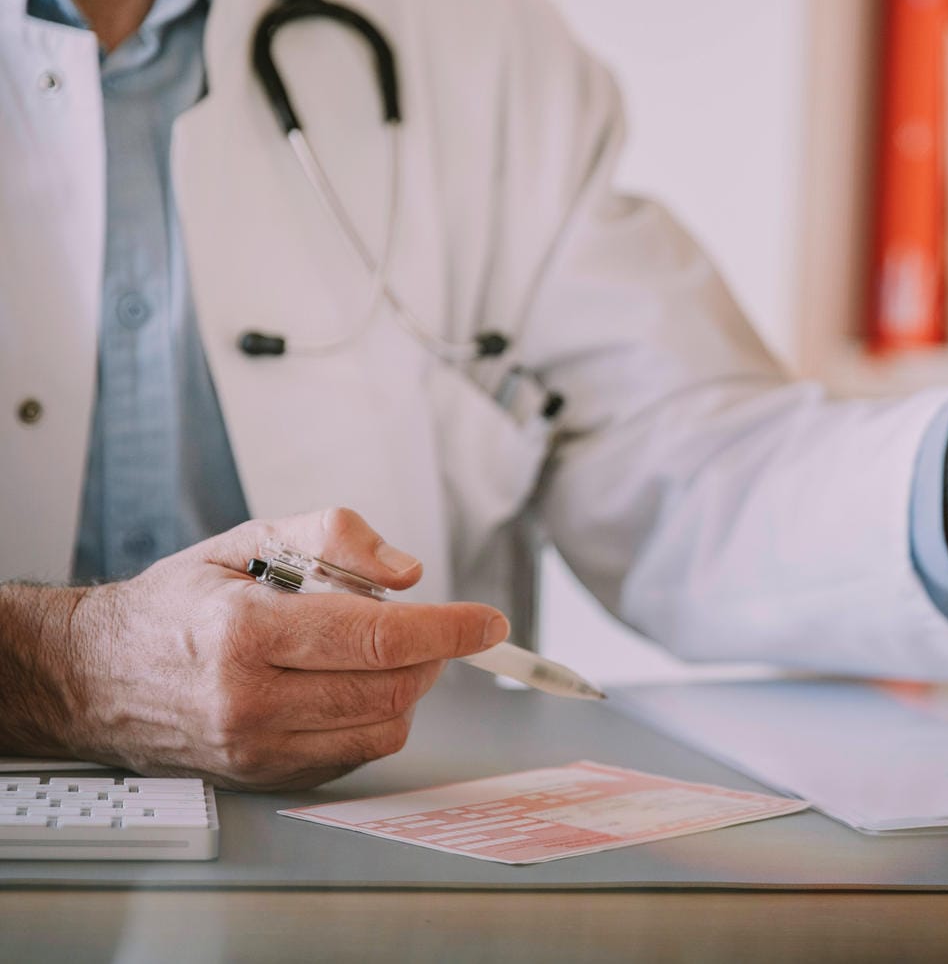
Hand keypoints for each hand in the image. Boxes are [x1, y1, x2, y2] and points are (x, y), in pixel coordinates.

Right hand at [51, 509, 506, 789]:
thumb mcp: (248, 540)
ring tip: (378, 655)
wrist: (94, 675)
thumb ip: (334, 536)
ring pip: (381, 728)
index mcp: (246, 631)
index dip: (449, 629)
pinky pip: (354, 755)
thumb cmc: (176, 604)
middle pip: (391, 688)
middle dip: (429, 655)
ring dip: (406, 688)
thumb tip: (407, 573)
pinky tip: (345, 687)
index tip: (487, 622)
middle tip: (424, 629)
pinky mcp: (262, 777)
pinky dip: (372, 719)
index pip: (380, 637)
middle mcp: (248, 699)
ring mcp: (254, 749)